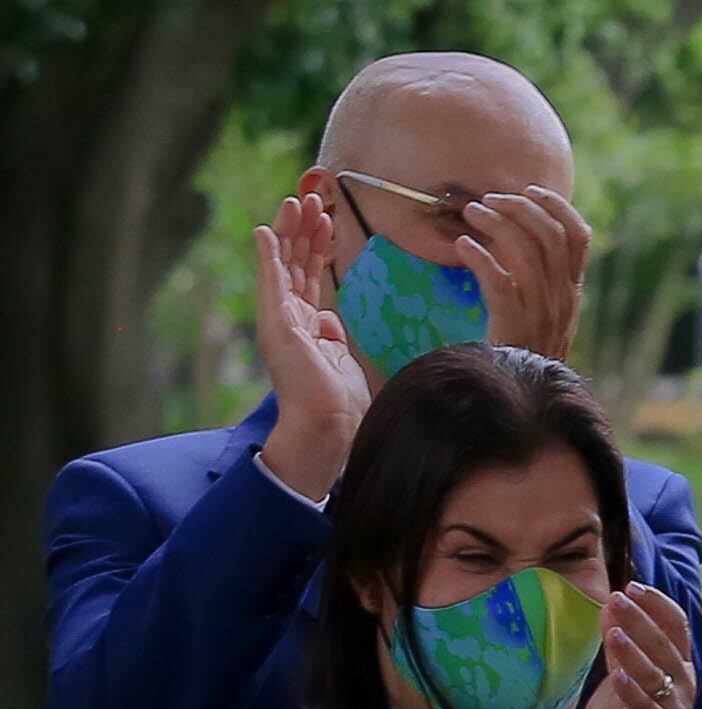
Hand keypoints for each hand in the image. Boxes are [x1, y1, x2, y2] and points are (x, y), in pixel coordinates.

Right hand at [251, 194, 368, 499]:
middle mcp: (289, 318)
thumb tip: (329, 318)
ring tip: (297, 201)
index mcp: (307, 325)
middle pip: (296, 262)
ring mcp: (280, 319)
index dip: (318, 246)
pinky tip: (268, 230)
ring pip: (284, 264)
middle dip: (305, 228)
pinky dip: (268, 255)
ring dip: (291, 231)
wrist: (329, 425)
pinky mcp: (276, 324)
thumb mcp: (340, 359)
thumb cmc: (339, 402)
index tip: (328, 220)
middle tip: (312, 198)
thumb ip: (331, 335)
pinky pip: (270, 281)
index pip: (310, 275)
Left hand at [456, 187, 591, 359]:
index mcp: (572, 291)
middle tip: (488, 199)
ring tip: (471, 214)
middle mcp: (563, 299)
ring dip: (495, 224)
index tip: (531, 190)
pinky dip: (479, 257)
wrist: (522, 396)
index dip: (557, 206)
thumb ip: (544, 278)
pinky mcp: (515, 326)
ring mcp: (541, 313)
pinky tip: (462, 246)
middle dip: (519, 207)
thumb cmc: (525, 348)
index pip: (580, 237)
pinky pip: (500, 282)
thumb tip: (523, 234)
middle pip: (551, 236)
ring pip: (526, 253)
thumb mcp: (547, 311)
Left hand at [600, 581, 697, 708]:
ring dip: (635, 652)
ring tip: (613, 632)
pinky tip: (615, 677)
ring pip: (658, 675)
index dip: (658, 605)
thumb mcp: (635, 680)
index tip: (634, 585)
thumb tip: (609, 609)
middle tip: (618, 599)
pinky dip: (632, 693)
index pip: (677, 627)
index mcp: (680, 668)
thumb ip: (625, 647)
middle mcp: (684, 686)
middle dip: (641, 620)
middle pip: (666, 645)